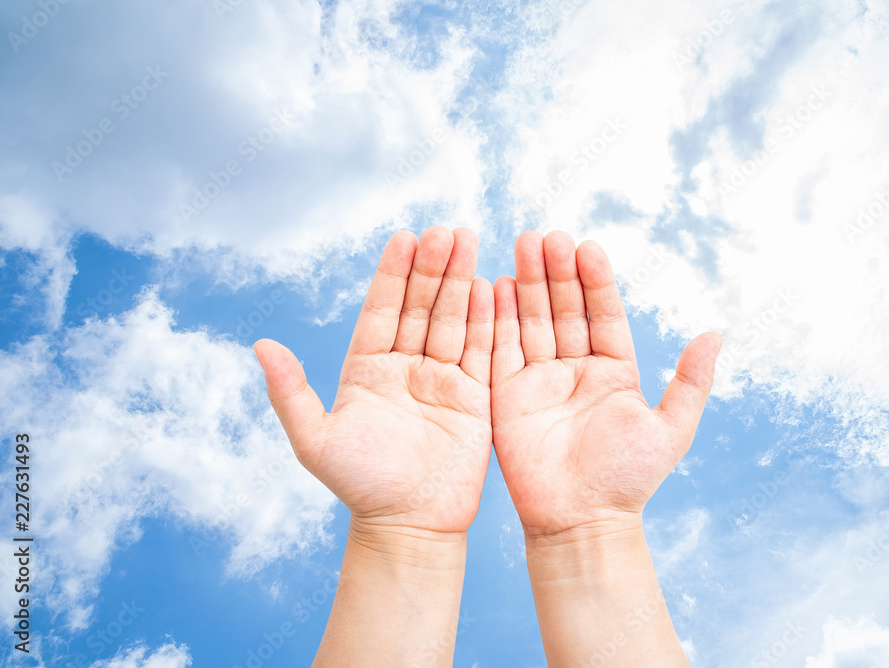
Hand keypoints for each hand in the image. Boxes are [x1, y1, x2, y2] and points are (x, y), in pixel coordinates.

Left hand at [255, 226, 494, 540]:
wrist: (409, 525)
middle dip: (433, 268)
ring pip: (453, 320)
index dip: (393, 274)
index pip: (382, 310)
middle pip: (421, 306)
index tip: (404, 237)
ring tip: (469, 240)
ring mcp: (441, 380)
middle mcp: (404, 367)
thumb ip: (291, 392)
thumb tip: (261, 345)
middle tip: (446, 230)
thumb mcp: (316, 439)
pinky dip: (487, 319)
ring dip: (461, 282)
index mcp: (367, 369)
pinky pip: (483, 351)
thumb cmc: (358, 485)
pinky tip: (493, 286)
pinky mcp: (474, 398)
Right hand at [491, 230, 721, 540]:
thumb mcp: (671, 429)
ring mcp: (539, 380)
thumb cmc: (629, 479)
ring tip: (522, 244)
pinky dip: (497, 318)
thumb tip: (715, 334)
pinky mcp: (507, 396)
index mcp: (614, 371)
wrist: (582, 521)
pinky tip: (496, 285)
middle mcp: (576, 369)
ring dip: (527, 283)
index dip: (595, 281)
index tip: (587, 246)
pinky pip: (501, 350)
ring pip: (532, 321)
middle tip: (547, 236)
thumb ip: (691, 382)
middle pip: (565, 309)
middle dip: (556, 272)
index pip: (604, 314)